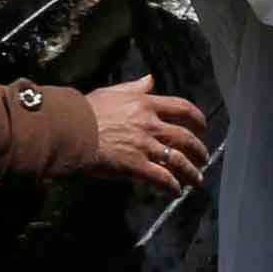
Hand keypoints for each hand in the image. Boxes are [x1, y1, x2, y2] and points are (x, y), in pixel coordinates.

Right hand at [45, 79, 209, 193]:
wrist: (70, 130)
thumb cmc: (85, 111)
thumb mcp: (112, 92)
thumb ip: (135, 87)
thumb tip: (150, 79)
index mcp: (145, 104)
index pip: (181, 108)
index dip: (197, 118)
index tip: (202, 126)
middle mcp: (150, 124)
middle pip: (184, 137)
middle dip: (199, 149)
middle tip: (203, 157)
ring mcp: (145, 146)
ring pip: (178, 160)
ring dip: (191, 171)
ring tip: (197, 180)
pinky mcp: (137, 166)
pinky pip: (162, 178)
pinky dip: (171, 186)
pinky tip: (175, 192)